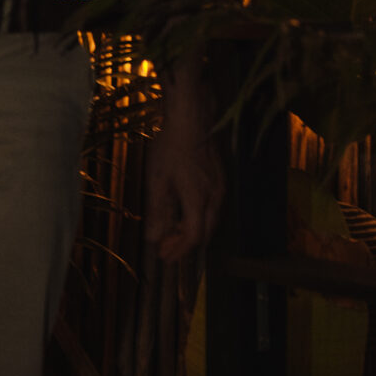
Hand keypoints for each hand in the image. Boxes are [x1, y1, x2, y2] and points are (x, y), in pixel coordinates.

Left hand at [144, 124, 224, 261]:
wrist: (193, 118)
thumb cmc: (172, 147)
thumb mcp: (157, 180)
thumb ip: (157, 212)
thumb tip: (154, 238)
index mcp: (199, 200)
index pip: (193, 237)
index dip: (178, 250)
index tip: (163, 256)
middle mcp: (215, 197)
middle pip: (204, 233)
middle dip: (184, 246)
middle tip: (166, 251)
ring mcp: (220, 187)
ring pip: (210, 221)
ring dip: (191, 232)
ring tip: (172, 234)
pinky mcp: (220, 178)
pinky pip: (212, 207)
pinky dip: (198, 217)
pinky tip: (184, 213)